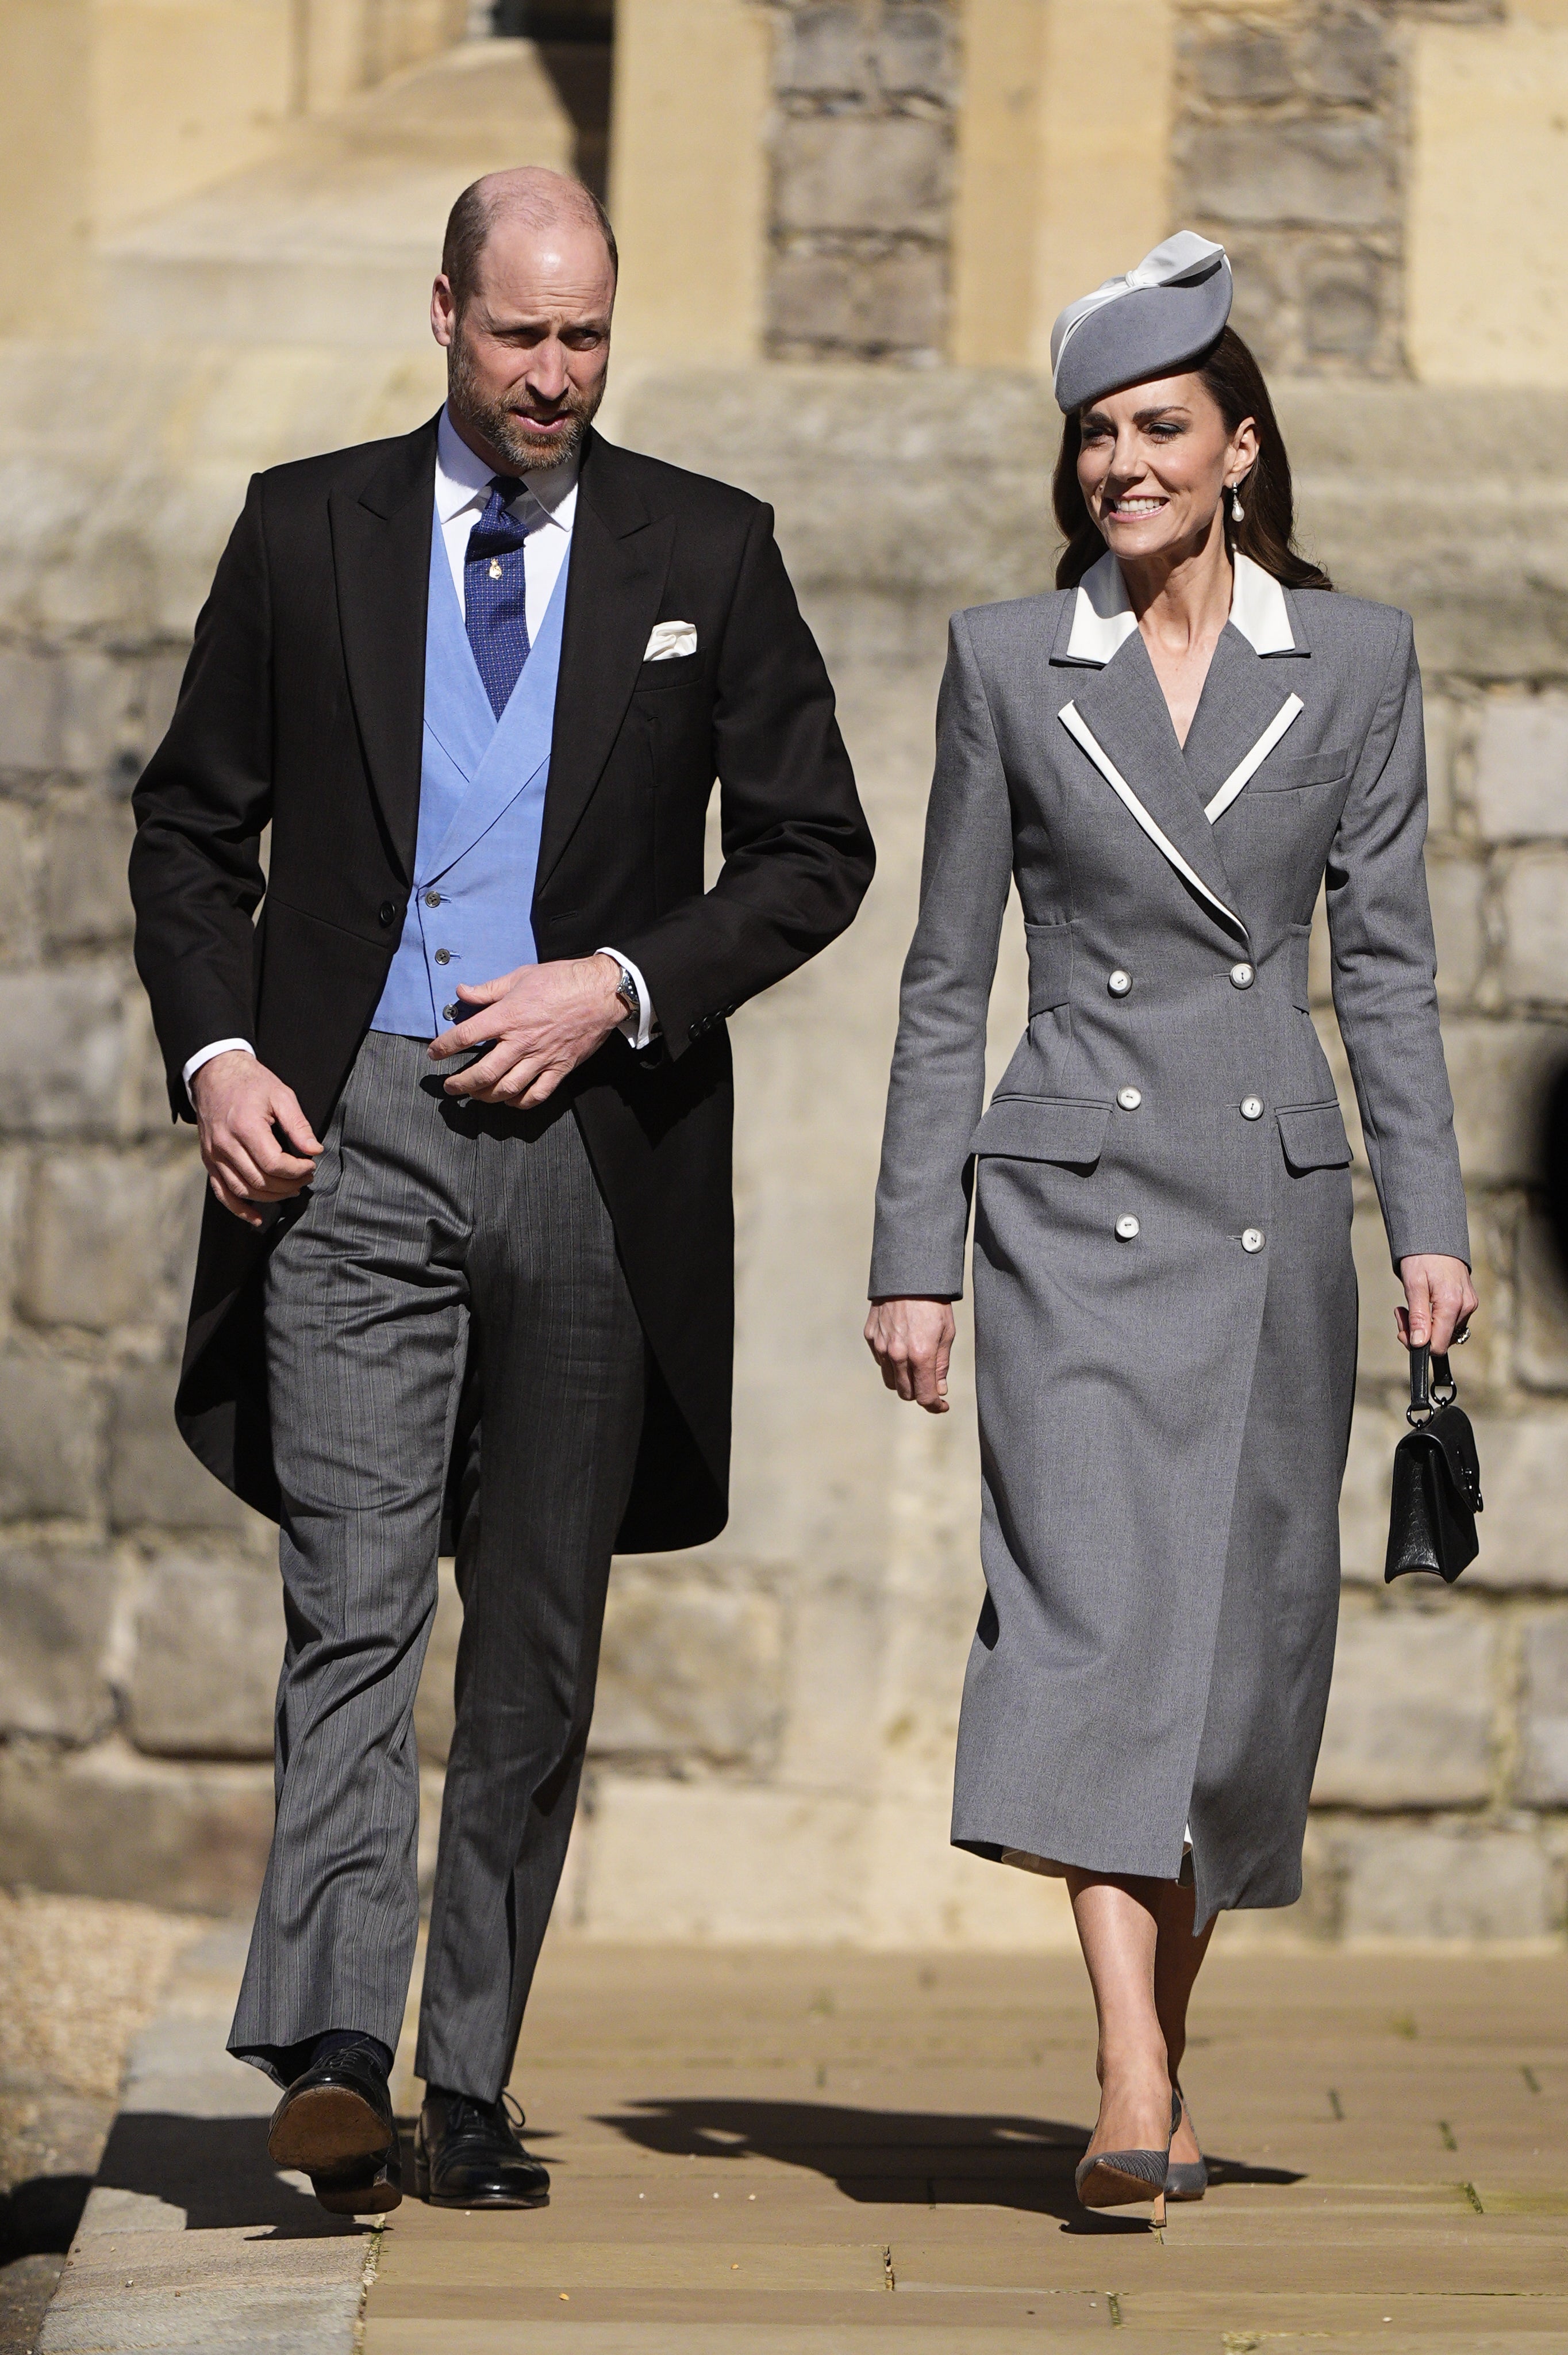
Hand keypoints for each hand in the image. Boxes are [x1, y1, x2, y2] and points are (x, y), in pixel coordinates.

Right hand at [190, 1051, 321, 1228]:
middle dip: (288, 1184)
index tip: (311, 1164)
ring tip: (290, 1189)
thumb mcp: (281, 1095)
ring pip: (243, 1190)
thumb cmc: (250, 1082)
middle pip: (260, 1181)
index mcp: (245, 1127)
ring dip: (271, 1197)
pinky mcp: (209, 1161)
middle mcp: (226, 1145)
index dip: (297, 1170)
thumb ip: (298, 1125)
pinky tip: (256, 1217)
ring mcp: (214, 1155)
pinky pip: (222, 1193)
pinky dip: (239, 1209)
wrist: (215, 1074)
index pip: (274, 1164)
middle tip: (306, 1177)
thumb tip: (315, 1150)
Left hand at [430, 954, 623, 1106]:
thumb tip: (463, 992)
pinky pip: (537, 1094)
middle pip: (483, 1073)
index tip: (434, 1053)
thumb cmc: (563, 981)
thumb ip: (489, 990)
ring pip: (507, 1088)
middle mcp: (522, 1041)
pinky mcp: (560, 1068)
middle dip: (461, 1084)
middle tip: (450, 1087)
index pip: (466, 1036)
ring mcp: (542, 1058)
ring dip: (486, 1096)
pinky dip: (520, 1102)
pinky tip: (510, 1100)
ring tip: (476, 1095)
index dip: (444, 1047)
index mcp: (509, 1016)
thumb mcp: (520, 977)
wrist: (601, 992)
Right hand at [865, 1296, 956, 1413]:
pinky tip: (902, 1349)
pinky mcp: (870, 1337)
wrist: (908, 1276)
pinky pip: (880, 1361)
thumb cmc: (934, 1303)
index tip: (942, 1405)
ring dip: (903, 1381)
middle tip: (930, 1384)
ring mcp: (880, 1346)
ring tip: (915, 1367)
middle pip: (905, 1393)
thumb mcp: (946, 1334)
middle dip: (919, 1393)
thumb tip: (939, 1391)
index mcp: (920, 1355)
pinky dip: (891, 1363)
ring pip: (890, 1381)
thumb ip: (941, 1365)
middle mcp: (897, 1355)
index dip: (935, 1406)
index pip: (924, 1396)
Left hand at [1396, 1253, 1476, 1354]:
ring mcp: (1469, 1305)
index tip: (1402, 1329)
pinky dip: (1434, 1318)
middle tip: (1401, 1313)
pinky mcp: (1468, 1302)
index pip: (1438, 1344)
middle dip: (1418, 1333)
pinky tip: (1423, 1304)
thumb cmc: (1422, 1258)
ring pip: (1445, 1332)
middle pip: (1441, 1340)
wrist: (1437, 1236)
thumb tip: (1419, 1343)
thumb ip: (1418, 1316)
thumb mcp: (1414, 1285)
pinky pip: (1450, 1321)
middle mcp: (1466, 1307)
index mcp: (1452, 1304)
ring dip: (1425, 1326)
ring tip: (1409, 1306)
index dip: (1417, 1344)